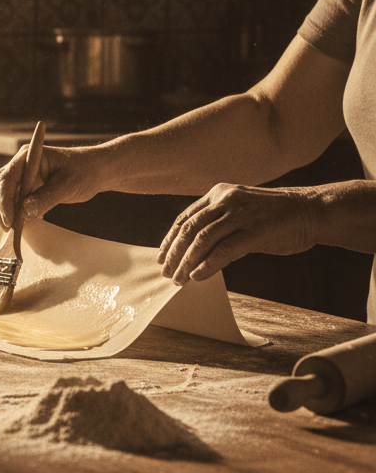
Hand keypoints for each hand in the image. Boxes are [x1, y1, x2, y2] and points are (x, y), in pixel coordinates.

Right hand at [0, 144, 103, 227]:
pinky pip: (9, 198)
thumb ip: (45, 198)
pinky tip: (14, 223)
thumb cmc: (84, 172)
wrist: (95, 171)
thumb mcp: (67, 186)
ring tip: (10, 228)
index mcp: (28, 157)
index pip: (6, 178)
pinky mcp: (25, 186)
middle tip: (7, 228)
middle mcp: (20, 164)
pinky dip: (8, 211)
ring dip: (0, 210)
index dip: (3, 200)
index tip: (9, 220)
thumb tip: (24, 213)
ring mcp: (21, 175)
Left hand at [157, 183, 319, 284]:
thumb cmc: (274, 216)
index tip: (160, 257)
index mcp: (218, 193)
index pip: (185, 218)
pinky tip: (198, 276)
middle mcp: (226, 200)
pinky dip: (208, 264)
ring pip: (203, 239)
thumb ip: (218, 225)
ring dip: (187, 262)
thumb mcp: (240, 212)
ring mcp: (241, 214)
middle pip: (190, 229)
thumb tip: (194, 251)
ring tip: (179, 279)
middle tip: (166, 273)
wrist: (311, 211)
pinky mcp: (257, 230)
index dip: (169, 239)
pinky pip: (225, 249)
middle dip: (174, 253)